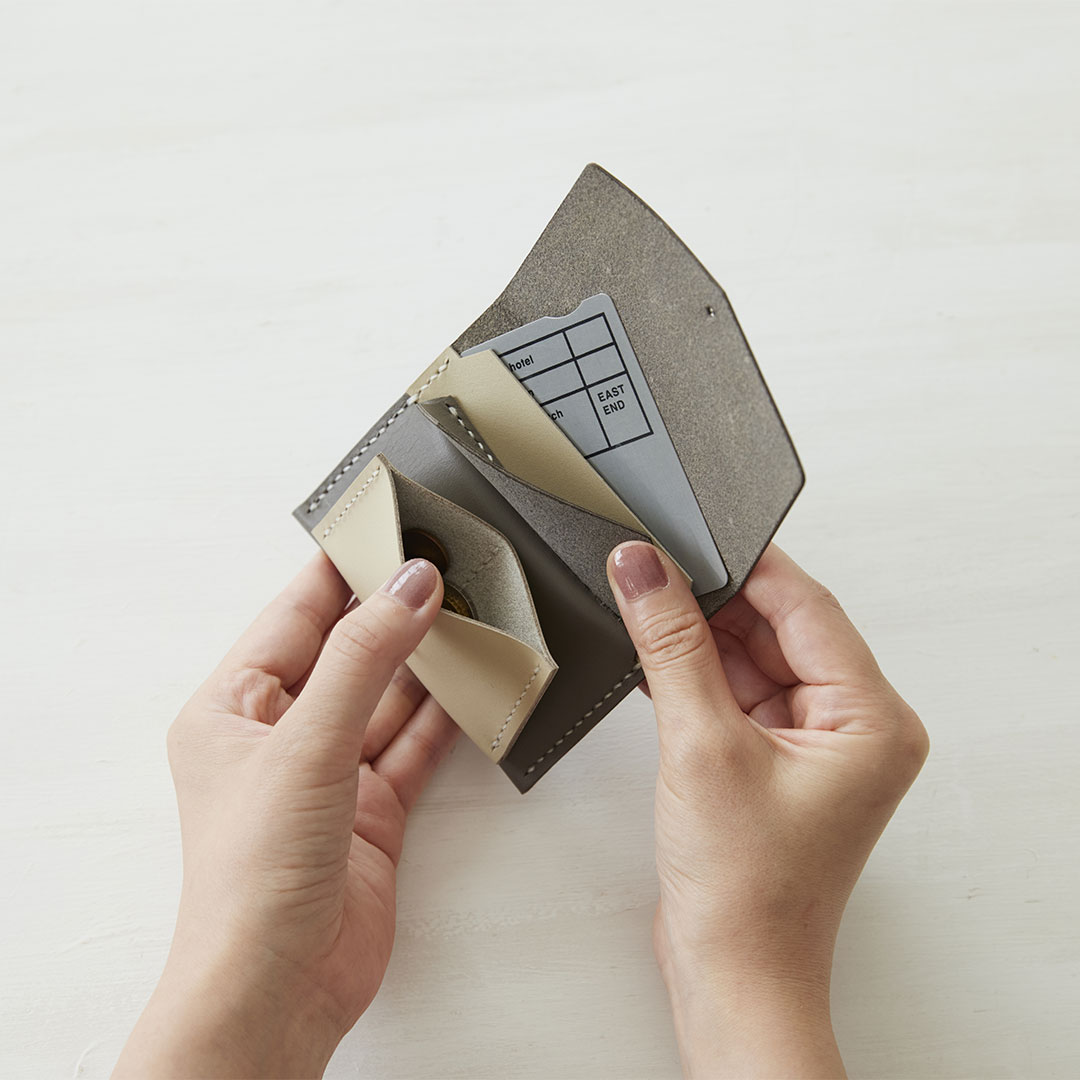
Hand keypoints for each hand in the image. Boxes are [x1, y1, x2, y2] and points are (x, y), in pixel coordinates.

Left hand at [115, 555, 457, 1078]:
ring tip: (472, 617)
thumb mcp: (306, 746)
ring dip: (427, 664)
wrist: (280, 990)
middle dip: (395, 613)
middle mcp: (280, 735)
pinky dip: (444, 719)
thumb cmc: (251, 879)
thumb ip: (363, 660)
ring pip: (387, 697)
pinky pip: (413, 746)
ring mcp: (328, 773)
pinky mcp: (371, 809)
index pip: (294, 613)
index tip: (391, 526)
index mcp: (233, 707)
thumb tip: (408, 586)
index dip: (343, 568)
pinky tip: (473, 687)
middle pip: (347, 651)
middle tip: (448, 567)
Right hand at [606, 543, 928, 1078]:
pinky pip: (736, 693)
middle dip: (712, 602)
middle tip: (651, 575)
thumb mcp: (701, 745)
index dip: (745, 564)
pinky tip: (654, 662)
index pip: (807, 607)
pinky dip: (695, 677)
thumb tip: (646, 570)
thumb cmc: (747, 892)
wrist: (730, 976)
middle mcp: (853, 728)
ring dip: (698, 640)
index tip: (688, 535)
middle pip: (779, 628)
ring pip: (752, 659)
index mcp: (871, 719)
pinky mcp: (774, 761)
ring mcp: (813, 746)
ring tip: (644, 620)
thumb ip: (671, 645)